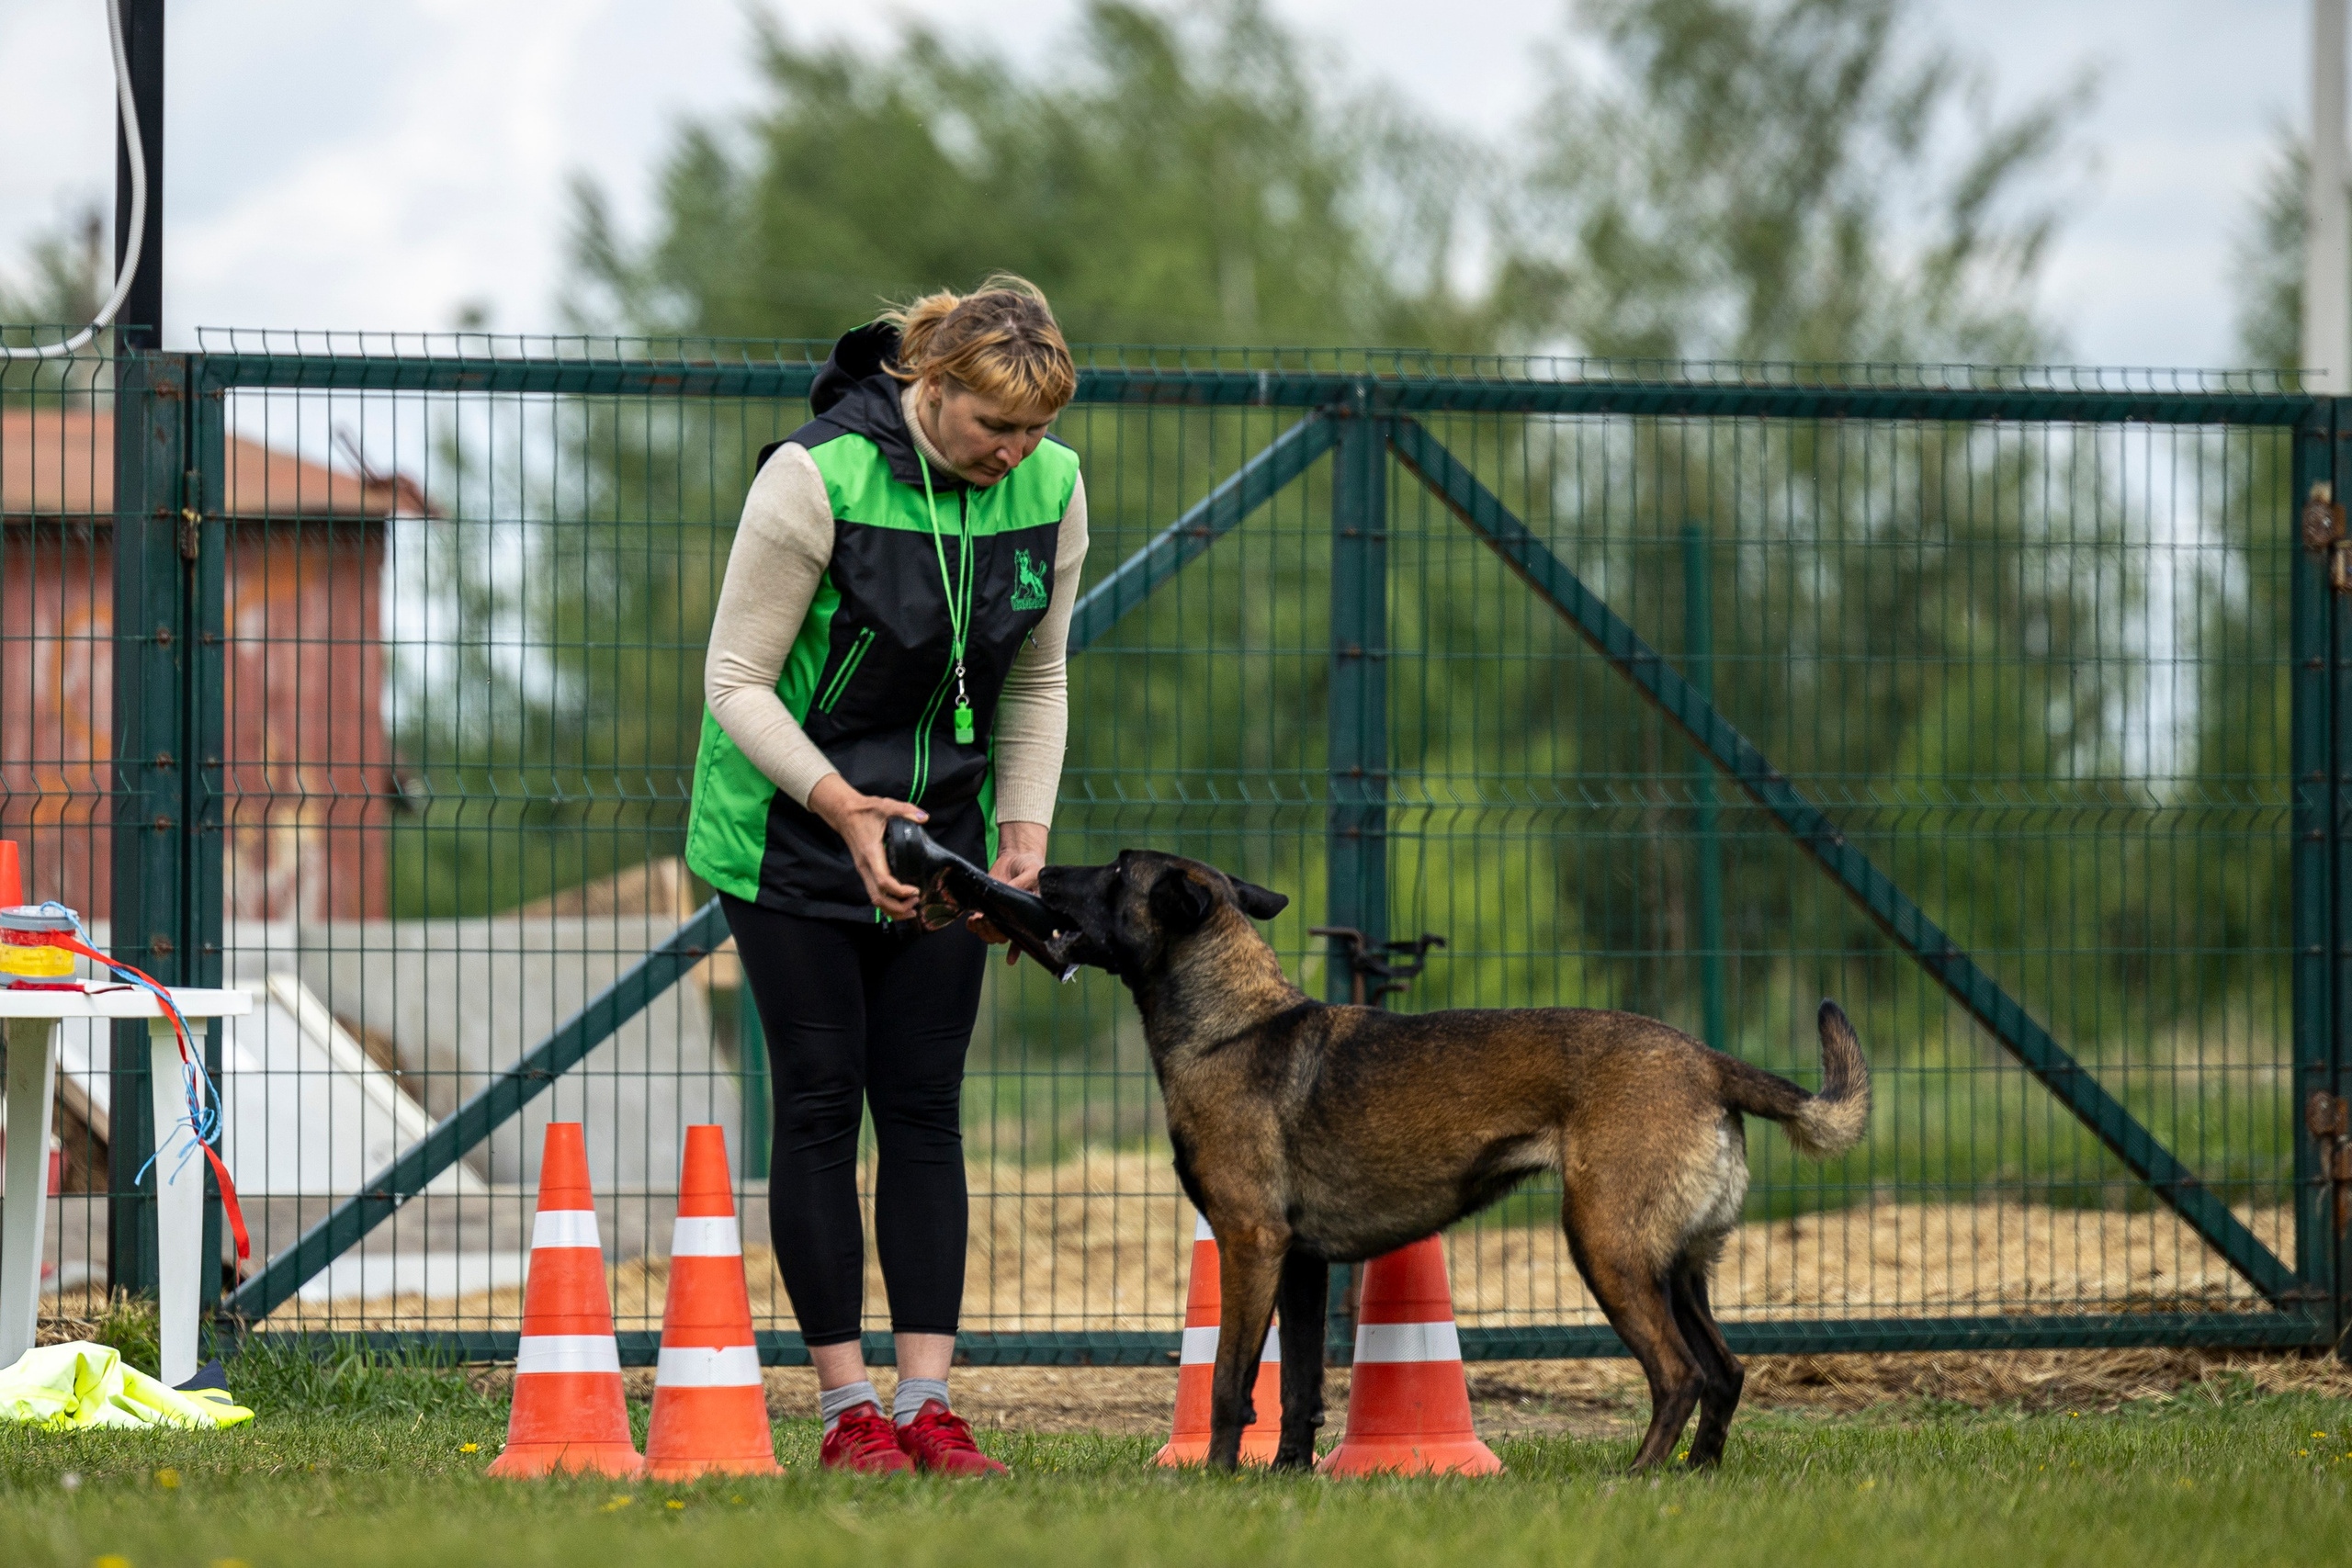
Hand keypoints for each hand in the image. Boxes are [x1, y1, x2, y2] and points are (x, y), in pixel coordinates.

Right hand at [808, 774, 925, 919]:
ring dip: (893, 909)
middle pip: (878, 898)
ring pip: (875, 900)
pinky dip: (888, 904)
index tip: (915, 891)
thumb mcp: (884, 806)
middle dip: (898, 907)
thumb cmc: (864, 811)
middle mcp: (865, 867)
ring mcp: (864, 871)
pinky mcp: (865, 872)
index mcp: (871, 854)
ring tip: (911, 909)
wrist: (844, 813)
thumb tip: (923, 817)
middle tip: (916, 904)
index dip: (899, 891)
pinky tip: (901, 903)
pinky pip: (875, 894)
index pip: (883, 881)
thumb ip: (904, 810)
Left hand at [970, 821, 1047, 962]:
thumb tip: (1008, 892)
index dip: (1016, 948)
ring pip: (991, 935)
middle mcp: (1016, 919)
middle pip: (1003, 937)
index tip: (1009, 958)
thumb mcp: (1033, 872)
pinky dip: (973, 925)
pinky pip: (979, 924)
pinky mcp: (988, 907)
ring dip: (982, 931)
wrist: (1017, 857)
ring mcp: (1001, 915)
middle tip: (986, 919)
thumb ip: (1023, 882)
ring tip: (977, 920)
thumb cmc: (1031, 866)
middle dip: (993, 933)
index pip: (1025, 937)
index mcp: (1031, 916)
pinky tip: (972, 920)